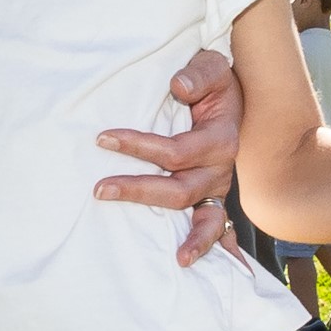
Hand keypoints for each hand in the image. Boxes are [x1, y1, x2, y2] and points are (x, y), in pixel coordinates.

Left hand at [95, 47, 239, 267]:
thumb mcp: (211, 66)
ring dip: (187, 238)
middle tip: (99, 190)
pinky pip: (216, 229)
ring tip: (173, 258)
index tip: (103, 138)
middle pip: (180, 190)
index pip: (175, 151)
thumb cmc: (212, 82)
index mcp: (220, 138)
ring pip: (204, 219)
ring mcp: (217, 188)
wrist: (230, 97)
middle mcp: (220, 168)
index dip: (138, 145)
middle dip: (139, 191)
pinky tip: (192, 264)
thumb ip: (199, 73)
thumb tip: (178, 87)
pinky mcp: (211, 198)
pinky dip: (209, 248)